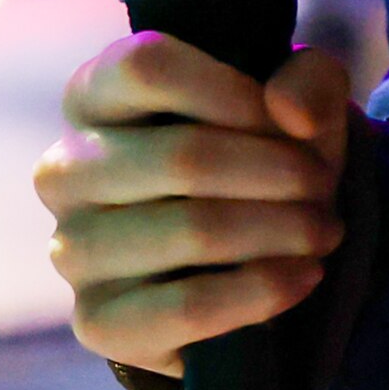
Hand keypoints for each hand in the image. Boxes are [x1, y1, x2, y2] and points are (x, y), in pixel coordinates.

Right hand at [32, 32, 352, 378]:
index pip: (145, 67)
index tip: (292, 122)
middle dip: (278, 171)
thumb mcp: (301, 102)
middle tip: (323, 186)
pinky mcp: (97, 322)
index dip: (232, 91)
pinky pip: (185, 307)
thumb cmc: (264, 158)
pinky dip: (260, 290)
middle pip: (180, 155)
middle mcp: (64, 170)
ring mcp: (72, 250)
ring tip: (323, 231)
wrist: (252, 260)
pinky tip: (303, 275)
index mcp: (93, 96)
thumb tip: (292, 113)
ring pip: (190, 230)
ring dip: (279, 230)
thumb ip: (309, 81)